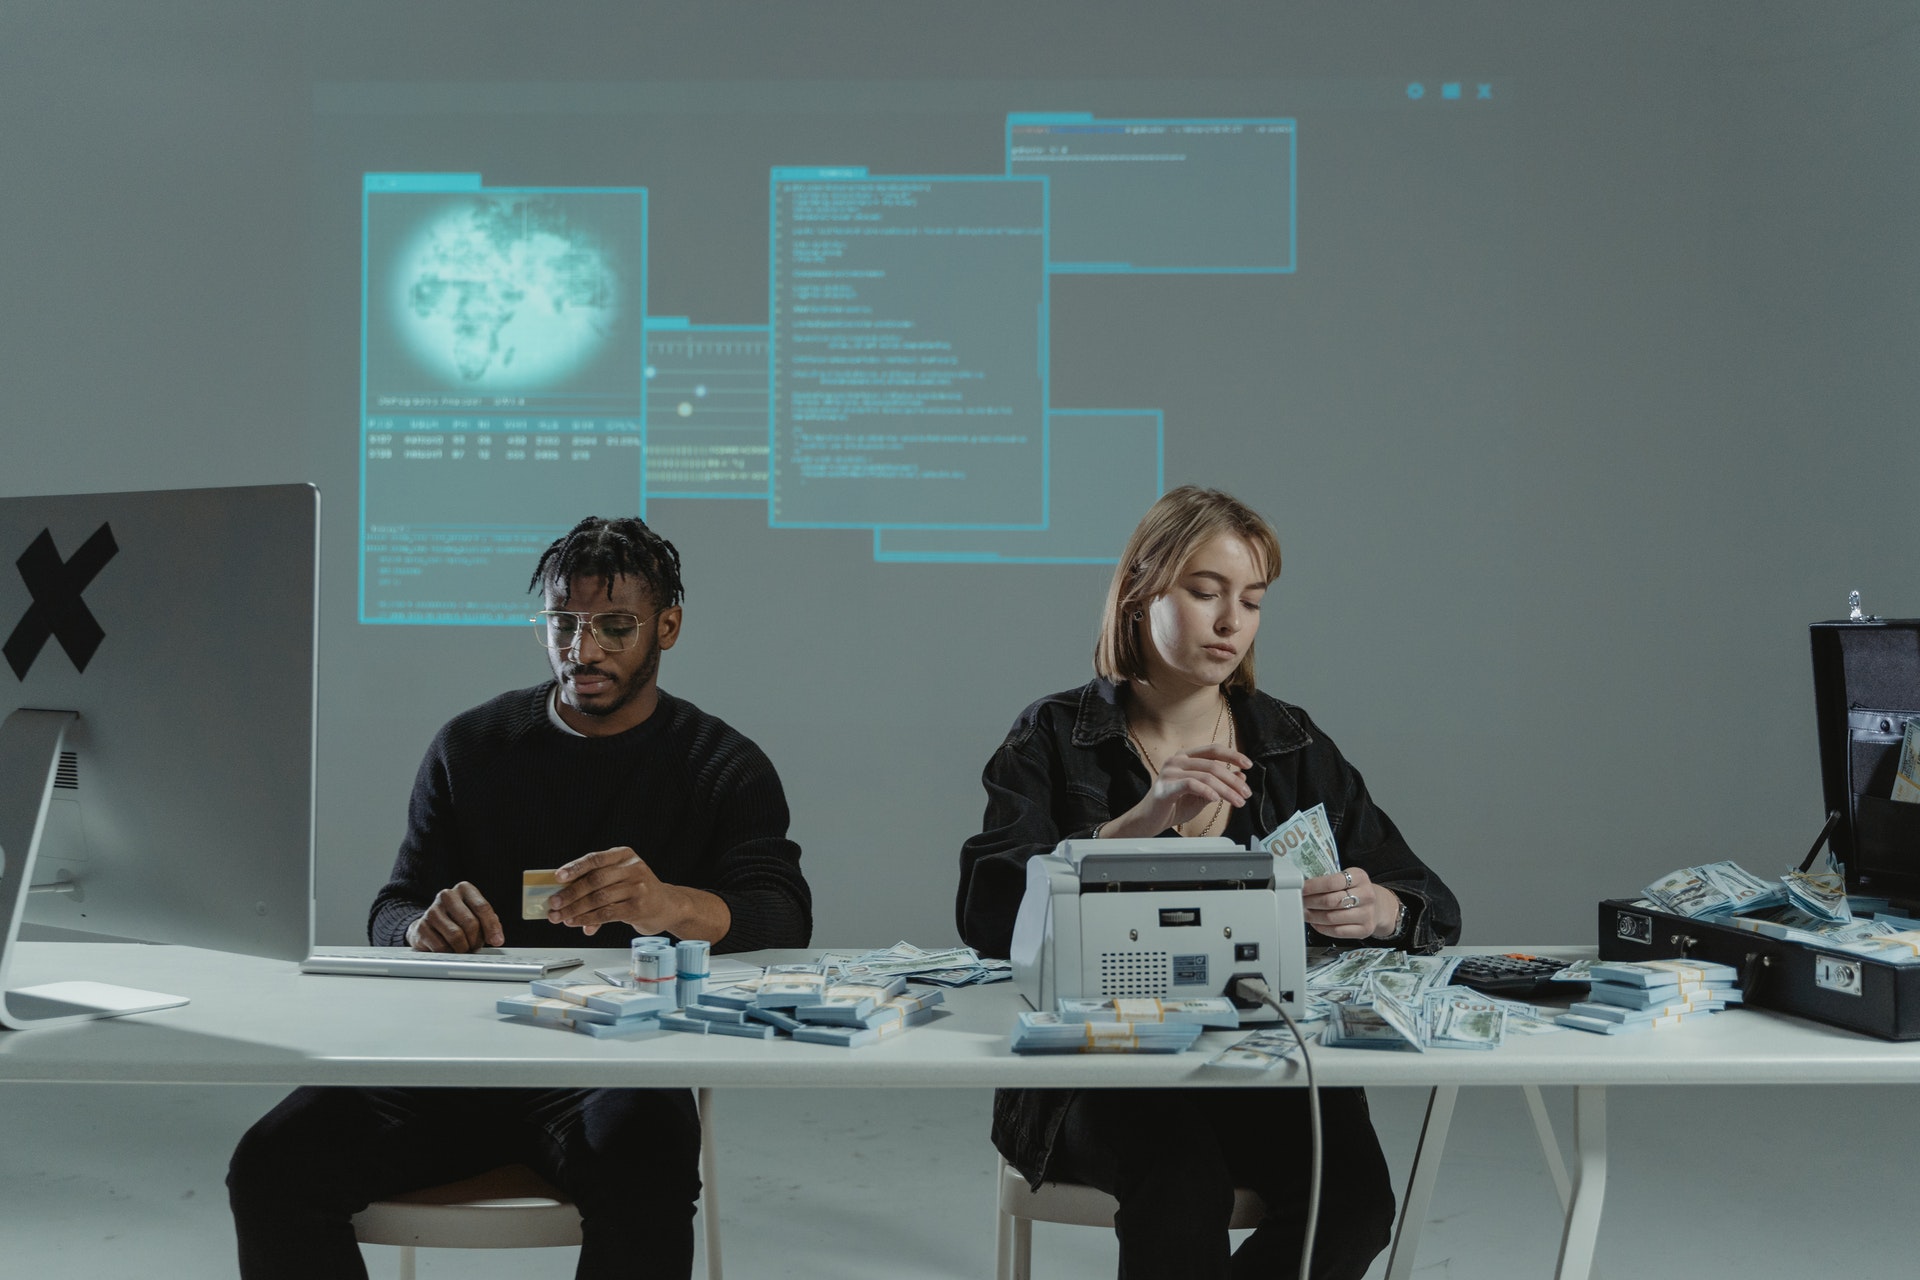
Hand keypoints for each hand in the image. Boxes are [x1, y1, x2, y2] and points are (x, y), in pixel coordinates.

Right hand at [407, 882, 503, 952]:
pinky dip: (449, 953)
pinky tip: (450, 950)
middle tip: (476, 946)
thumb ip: (490, 922)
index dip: (492, 927)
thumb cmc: (458, 919)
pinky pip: (441, 946)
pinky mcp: (421, 927)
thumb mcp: (476, 915)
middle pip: (470, 923)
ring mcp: (432, 910)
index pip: (482, 907)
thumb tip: (497, 938)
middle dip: (476, 940)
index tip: (497, 941)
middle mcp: (447, 895)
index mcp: (464, 888)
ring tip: (464, 949)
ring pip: (456, 936)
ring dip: (464, 948)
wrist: (429, 925)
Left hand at [547, 846, 690, 937]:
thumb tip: (564, 898)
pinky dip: (588, 919)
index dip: (574, 868)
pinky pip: (607, 913)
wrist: (667, 905)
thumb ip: (596, 884)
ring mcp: (638, 887)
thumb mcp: (620, 878)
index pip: (595, 859)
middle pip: (595, 880)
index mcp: (624, 855)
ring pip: (599, 899)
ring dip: (575, 910)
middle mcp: (633, 868)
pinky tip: (577, 923)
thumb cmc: (637, 890)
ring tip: (560, 917)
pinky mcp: (638, 907)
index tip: (557, 877)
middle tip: (554, 904)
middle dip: (570, 894)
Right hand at [1103, 743, 1252, 837]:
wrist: (1149, 821)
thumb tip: (1241, 776)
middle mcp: (1177, 760)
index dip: (1232, 755)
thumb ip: (1218, 783)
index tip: (1248, 764)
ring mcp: (1169, 772)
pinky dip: (1207, 791)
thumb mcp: (1202, 793)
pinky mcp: (1165, 787)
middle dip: (1233, 781)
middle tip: (1246, 793)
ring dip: (1226, 790)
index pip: (1213, 750)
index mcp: (1185, 757)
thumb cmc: (1173, 806)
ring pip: (1206, 776)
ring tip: (1237, 801)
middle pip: (1213, 765)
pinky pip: (1191, 785)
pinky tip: (1216, 799)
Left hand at [1302, 867, 1399, 940]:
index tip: (1301, 888)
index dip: (1312, 886)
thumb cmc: (1355, 891)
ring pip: (1331, 918)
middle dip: (1310, 902)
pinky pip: (1337, 931)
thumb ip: (1329, 881)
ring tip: (1305, 913)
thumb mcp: (1347, 878)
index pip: (1331, 882)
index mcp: (1360, 877)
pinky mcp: (1365, 930)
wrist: (1378, 906)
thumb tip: (1302, 886)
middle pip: (1330, 901)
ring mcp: (1367, 914)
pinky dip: (1322, 928)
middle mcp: (1366, 895)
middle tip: (1300, 902)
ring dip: (1313, 916)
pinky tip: (1316, 923)